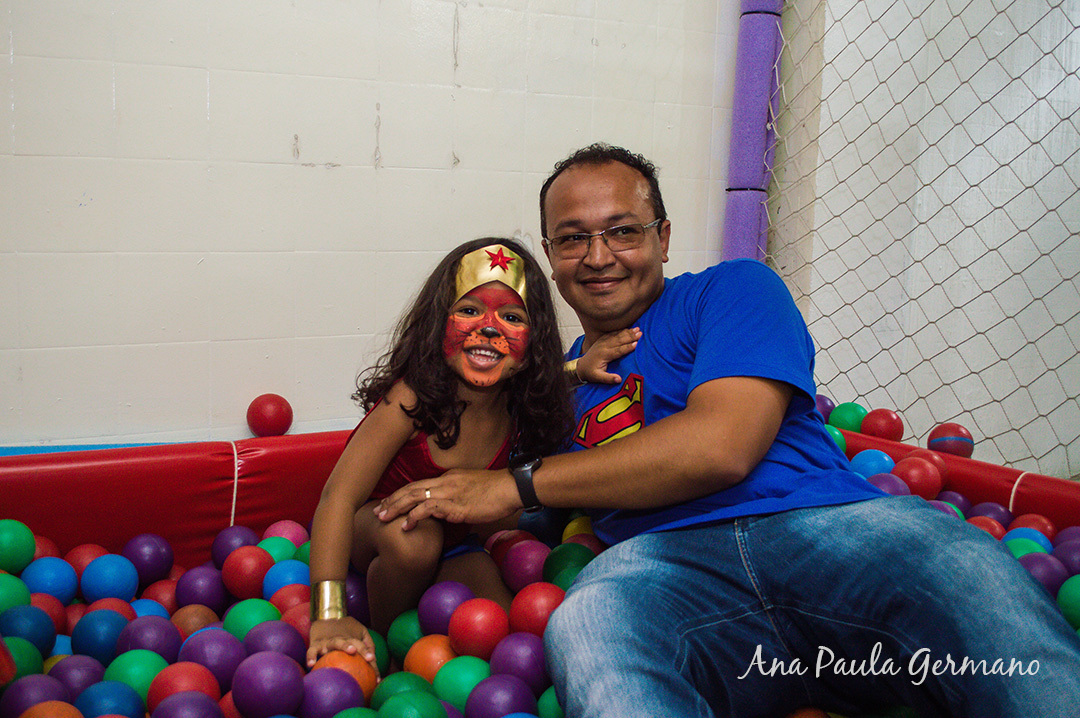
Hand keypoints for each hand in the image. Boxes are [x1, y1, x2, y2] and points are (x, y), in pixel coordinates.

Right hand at [306, 616, 378, 672]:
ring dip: (343, 646)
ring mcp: (328, 642)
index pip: (363, 646)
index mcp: (352, 638)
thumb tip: (374, 660)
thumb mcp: (360, 631)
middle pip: (352, 644)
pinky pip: (311, 651)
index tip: (374, 663)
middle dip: (361, 649)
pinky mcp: (315, 644)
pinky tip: (311, 664)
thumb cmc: (345, 628)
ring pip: (335, 644)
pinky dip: (310, 656)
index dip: (369, 654)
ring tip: (350, 651)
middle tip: (370, 657)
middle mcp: (341, 639)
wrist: (324, 615)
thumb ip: (368, 643)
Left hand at [375, 468, 520, 530]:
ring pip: (414, 496)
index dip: (401, 494)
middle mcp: (445, 482)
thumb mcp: (473, 491)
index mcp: (448, 478)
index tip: (389, 503)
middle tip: (377, 511)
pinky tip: (406, 525)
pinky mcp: (455, 504)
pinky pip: (428, 508)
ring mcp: (449, 492)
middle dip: (392, 500)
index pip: (418, 485)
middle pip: (411, 488)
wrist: (512, 487)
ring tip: (383, 518)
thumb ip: (458, 497)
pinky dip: (414, 516)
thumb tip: (449, 510)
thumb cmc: (498, 492)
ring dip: (396, 507)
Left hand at [577, 327, 641, 383]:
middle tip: (641, 334)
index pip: (618, 350)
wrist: (580, 366)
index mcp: (604, 355)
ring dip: (628, 332)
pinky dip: (621, 330)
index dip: (627, 347)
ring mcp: (603, 341)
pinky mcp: (602, 339)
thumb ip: (608, 379)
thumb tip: (619, 379)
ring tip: (638, 329)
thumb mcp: (597, 378)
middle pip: (619, 340)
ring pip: (617, 335)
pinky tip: (629, 328)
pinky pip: (613, 333)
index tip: (636, 344)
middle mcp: (604, 346)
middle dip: (630, 337)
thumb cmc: (590, 373)